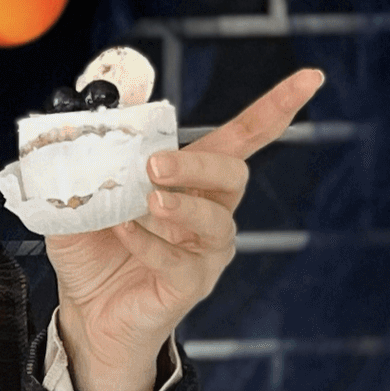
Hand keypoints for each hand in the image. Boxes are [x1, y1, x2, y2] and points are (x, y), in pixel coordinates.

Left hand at [41, 69, 324, 390]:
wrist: (84, 312)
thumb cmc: (91, 247)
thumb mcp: (78, 193)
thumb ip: (86, 155)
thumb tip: (85, 111)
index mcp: (191, 179)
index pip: (242, 137)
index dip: (276, 107)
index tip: (311, 77)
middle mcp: (210, 212)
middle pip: (233, 174)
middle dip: (199, 164)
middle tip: (154, 165)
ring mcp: (205, 252)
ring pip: (216, 222)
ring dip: (181, 206)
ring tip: (147, 202)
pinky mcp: (190, 286)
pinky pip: (180, 262)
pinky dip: (149, 244)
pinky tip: (122, 233)